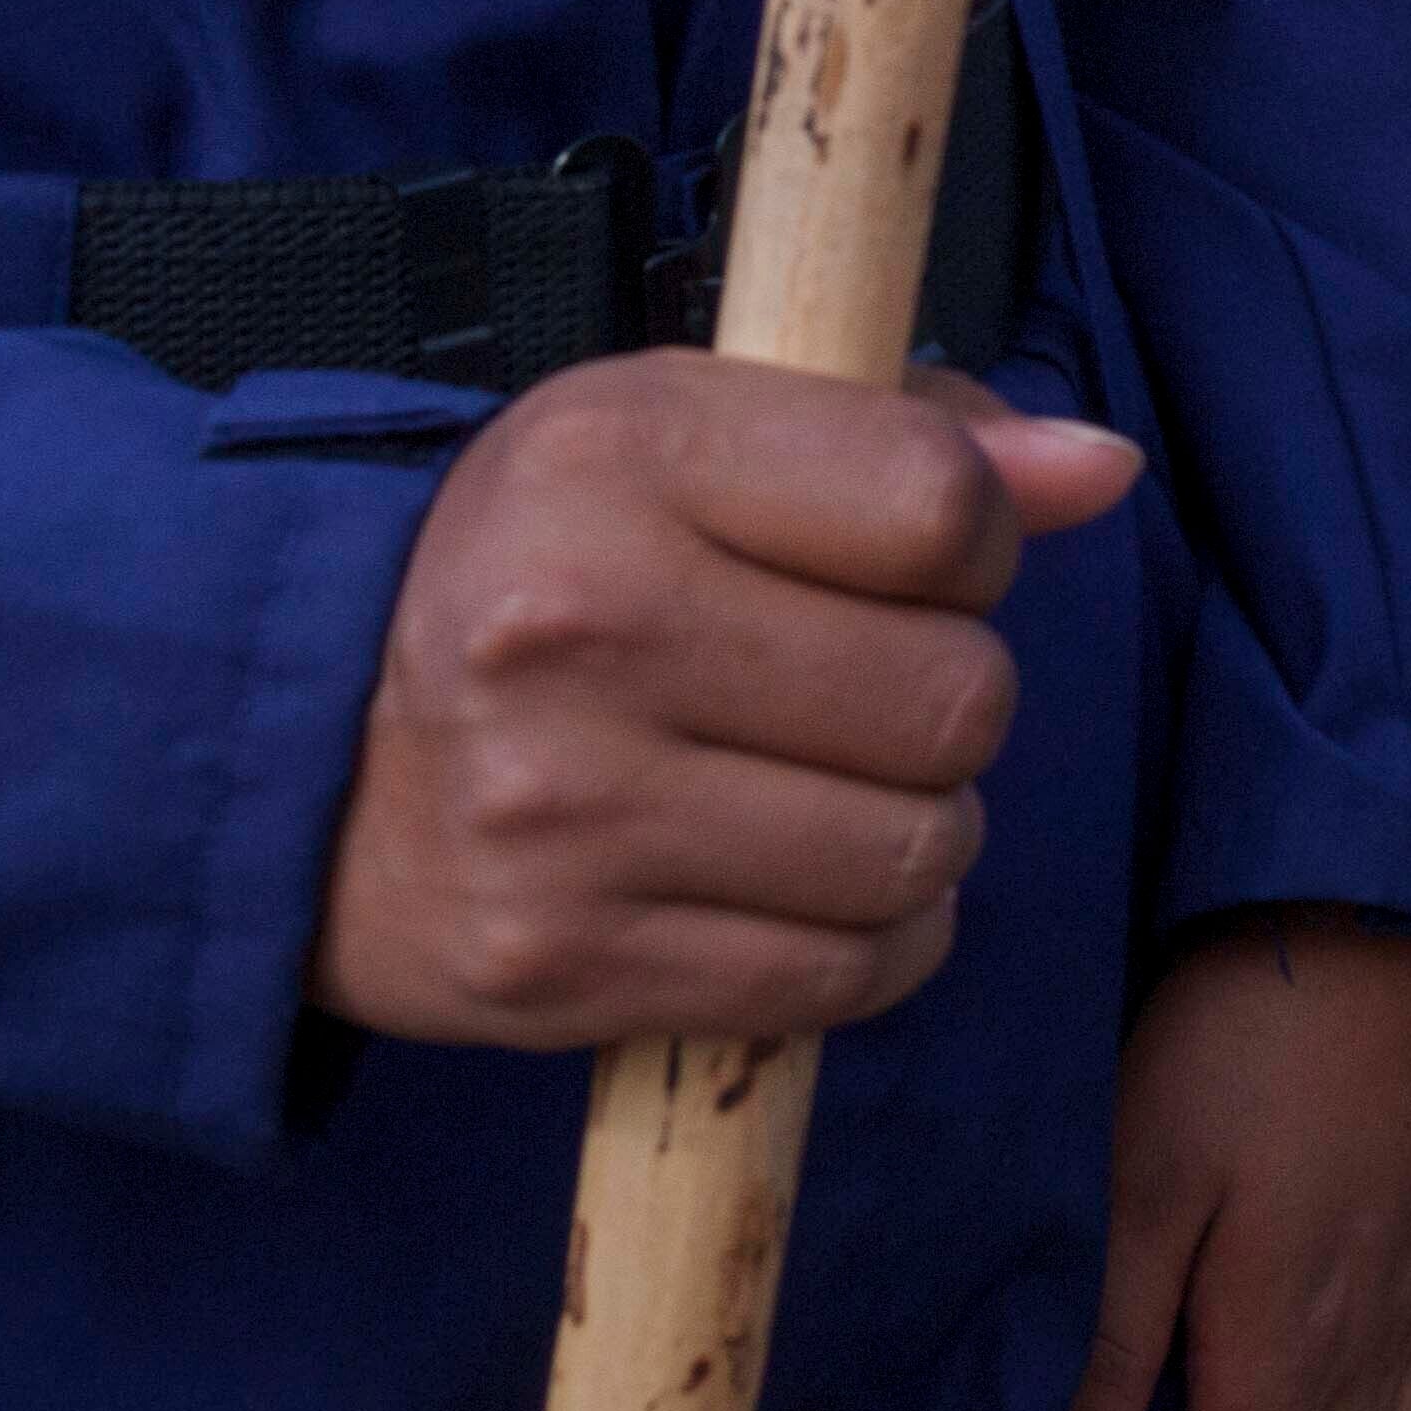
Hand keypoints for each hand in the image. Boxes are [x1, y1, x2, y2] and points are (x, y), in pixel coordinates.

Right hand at [315, 358, 1140, 1049]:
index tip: (911, 564)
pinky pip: (845, 974)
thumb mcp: (689, 439)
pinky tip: (798, 883)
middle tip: (855, 693)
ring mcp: (564, 810)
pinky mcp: (564, 962)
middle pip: (958, 700)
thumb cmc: (546, 573)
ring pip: (919, 850)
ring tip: (826, 790)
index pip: (940, 506)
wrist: (308, 766)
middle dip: (949, 701)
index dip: (975, 544)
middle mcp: (579, 628)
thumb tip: (1102, 471)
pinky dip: (870, 941)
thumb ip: (913, 435)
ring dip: (919, 831)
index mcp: (620, 457)